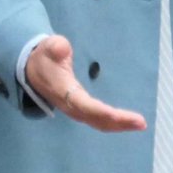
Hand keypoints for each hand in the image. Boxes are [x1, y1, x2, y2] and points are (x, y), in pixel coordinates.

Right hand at [25, 34, 146, 133]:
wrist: (32, 70)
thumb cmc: (44, 58)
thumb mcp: (47, 48)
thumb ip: (55, 47)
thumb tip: (62, 48)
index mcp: (64, 91)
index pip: (83, 104)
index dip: (99, 111)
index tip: (115, 114)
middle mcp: (71, 105)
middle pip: (96, 118)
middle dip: (118, 122)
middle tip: (141, 122)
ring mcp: (77, 109)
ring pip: (99, 122)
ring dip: (119, 125)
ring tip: (140, 124)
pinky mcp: (82, 109)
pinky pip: (100, 119)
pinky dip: (114, 122)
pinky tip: (128, 122)